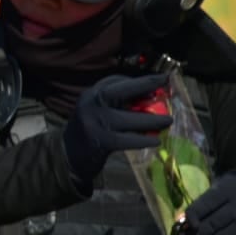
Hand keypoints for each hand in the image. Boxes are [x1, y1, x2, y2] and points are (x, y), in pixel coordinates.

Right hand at [63, 73, 173, 189]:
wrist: (67, 154)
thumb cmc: (90, 130)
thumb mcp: (98, 110)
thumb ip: (118, 102)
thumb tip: (151, 97)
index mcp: (91, 94)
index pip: (115, 81)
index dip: (139, 80)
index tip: (159, 79)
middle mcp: (91, 104)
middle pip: (121, 91)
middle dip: (145, 84)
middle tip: (166, 84)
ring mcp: (95, 122)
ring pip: (128, 118)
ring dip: (151, 120)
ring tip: (168, 121)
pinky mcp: (100, 141)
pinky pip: (127, 139)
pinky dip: (143, 140)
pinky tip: (155, 141)